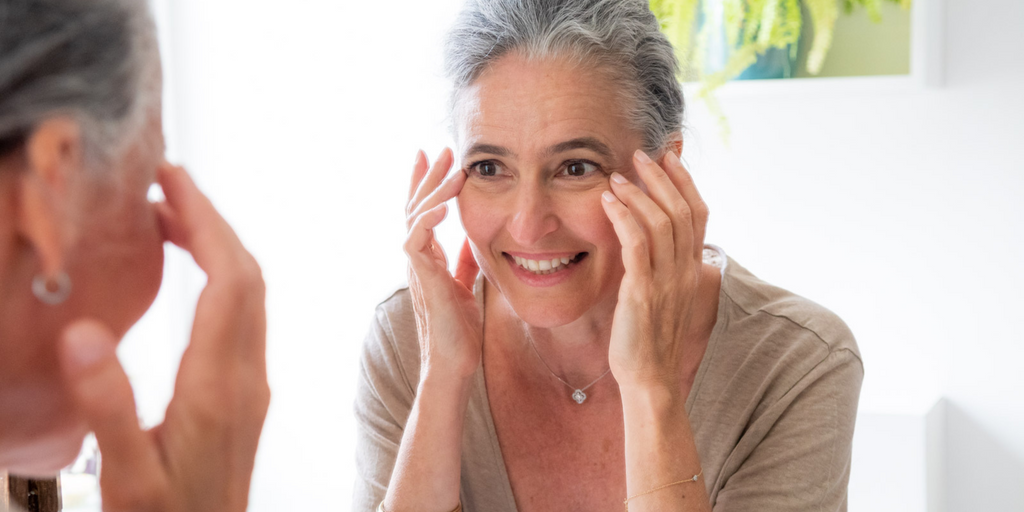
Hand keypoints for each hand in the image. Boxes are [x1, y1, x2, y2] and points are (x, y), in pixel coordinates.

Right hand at [58, 164, 269, 511]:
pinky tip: (191, 274)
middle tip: (167, 183)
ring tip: (168, 218)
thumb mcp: (124, 474)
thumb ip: (106, 406)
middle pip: (248, 276)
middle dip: (213, 220)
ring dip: (219, 246)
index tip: (174, 180)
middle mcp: (247, 376)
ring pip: (251, 294)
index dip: (206, 222)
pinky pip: (244, 316)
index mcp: (220, 386)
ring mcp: (252, 384)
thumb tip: (83, 331)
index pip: (229, 280)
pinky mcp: (245, 394)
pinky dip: (221, 277)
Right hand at [404, 149, 480, 379]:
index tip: (434, 158)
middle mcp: (418, 259)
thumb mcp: (466, 286)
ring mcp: (417, 268)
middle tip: (440, 150)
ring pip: (415, 218)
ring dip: (433, 191)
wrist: (455, 363)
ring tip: (450, 168)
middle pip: (415, 207)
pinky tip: (441, 205)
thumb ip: (465, 263)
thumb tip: (474, 242)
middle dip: (427, 177)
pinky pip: (415, 241)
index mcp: (428, 259)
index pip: (423, 213)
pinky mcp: (422, 279)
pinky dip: (427, 220)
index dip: (427, 185)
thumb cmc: (459, 331)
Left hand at [600, 150, 708, 390]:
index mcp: (693, 269)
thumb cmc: (650, 338)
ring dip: (638, 194)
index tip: (669, 156)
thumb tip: (651, 240)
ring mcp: (667, 282)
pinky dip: (623, 218)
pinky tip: (608, 202)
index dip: (685, 181)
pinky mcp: (642, 293)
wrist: (650, 378)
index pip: (698, 214)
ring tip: (617, 176)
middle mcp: (685, 271)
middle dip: (661, 177)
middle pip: (682, 211)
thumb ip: (664, 266)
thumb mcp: (664, 296)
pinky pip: (637, 246)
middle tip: (640, 154)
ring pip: (662, 223)